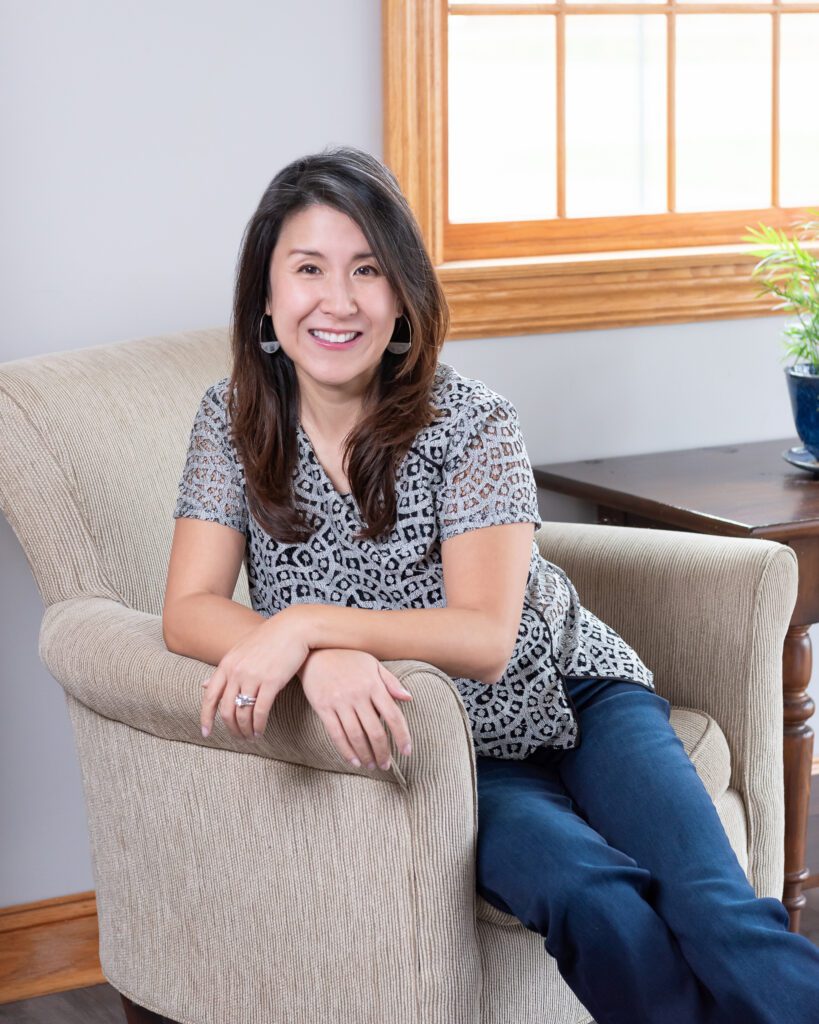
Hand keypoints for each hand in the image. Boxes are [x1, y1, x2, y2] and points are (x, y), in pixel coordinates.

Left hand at [200, 609, 310, 740]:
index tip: (206, 732)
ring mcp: (253, 677)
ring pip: (243, 713)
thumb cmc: (269, 639)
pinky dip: (259, 725)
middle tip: (237, 738)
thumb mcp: (241, 651)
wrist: (294, 628)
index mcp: (226, 664)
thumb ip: (224, 670)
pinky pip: (261, 710)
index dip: (206, 717)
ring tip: (251, 737)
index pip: (210, 696)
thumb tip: (203, 684)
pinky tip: (260, 731)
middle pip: (226, 709)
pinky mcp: (272, 682)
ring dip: (245, 730)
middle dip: (230, 728)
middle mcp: (236, 672)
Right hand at [297, 648, 412, 770]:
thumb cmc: (347, 658)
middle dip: (383, 752)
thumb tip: (409, 698)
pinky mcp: (323, 708)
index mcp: (374, 685)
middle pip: (375, 731)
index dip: (402, 736)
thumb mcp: (372, 664)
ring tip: (371, 765)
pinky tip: (354, 761)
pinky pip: (336, 734)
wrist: (315, 652)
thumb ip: (391, 682)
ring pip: (356, 736)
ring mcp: (340, 702)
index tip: (406, 751)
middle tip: (386, 765)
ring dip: (366, 755)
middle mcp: (359, 695)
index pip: (393, 716)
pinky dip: (346, 751)